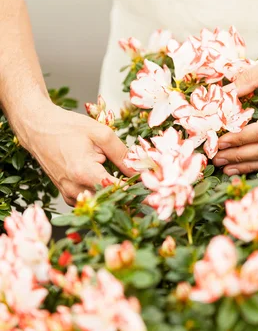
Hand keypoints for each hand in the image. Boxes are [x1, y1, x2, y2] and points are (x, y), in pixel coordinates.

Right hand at [16, 101, 132, 204]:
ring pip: (98, 203)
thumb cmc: (67, 127)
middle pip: (108, 200)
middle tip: (141, 190)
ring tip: (126, 186)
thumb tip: (138, 170)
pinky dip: (99, 195)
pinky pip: (87, 201)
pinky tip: (108, 184)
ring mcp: (68, 193)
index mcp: (83, 172)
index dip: (134, 189)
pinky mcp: (65, 194)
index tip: (147, 186)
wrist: (37, 128)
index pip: (116, 190)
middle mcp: (74, 188)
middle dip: (126, 195)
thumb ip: (121, 153)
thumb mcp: (100, 133)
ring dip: (113, 196)